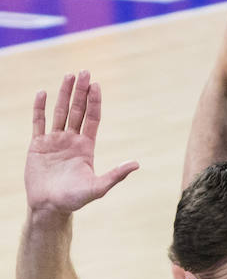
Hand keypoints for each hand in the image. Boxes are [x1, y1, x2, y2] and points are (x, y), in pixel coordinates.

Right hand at [26, 72, 136, 215]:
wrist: (49, 206)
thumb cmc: (75, 199)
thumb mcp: (98, 187)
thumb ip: (115, 175)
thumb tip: (136, 164)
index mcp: (86, 147)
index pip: (92, 119)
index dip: (94, 102)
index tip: (96, 85)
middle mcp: (71, 140)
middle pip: (77, 110)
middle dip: (81, 91)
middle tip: (85, 71)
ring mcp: (54, 141)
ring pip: (60, 112)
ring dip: (64, 94)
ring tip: (69, 75)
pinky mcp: (37, 145)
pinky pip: (38, 122)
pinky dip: (39, 108)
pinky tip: (42, 93)